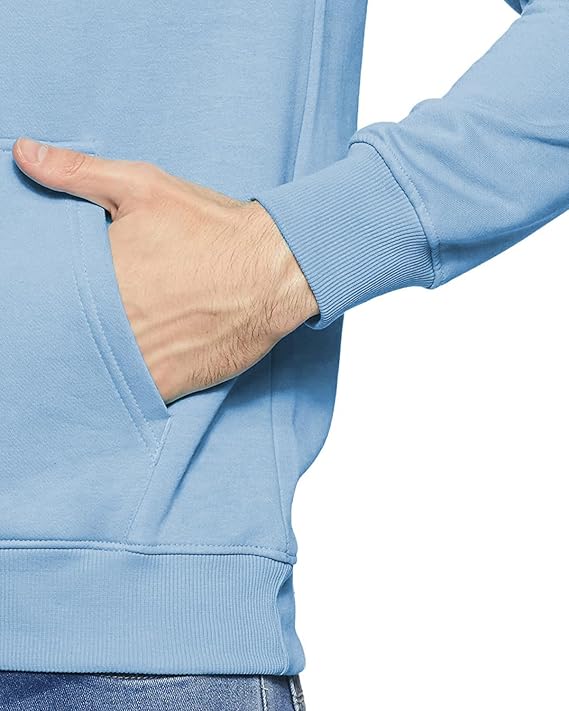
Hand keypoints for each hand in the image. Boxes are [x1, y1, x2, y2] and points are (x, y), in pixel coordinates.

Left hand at [13, 137, 318, 403]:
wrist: (273, 270)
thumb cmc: (211, 228)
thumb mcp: (144, 186)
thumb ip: (78, 173)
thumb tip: (24, 152)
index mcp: (96, 274)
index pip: (45, 292)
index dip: (47, 293)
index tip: (50, 291)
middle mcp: (111, 322)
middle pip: (66, 333)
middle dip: (69, 324)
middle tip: (79, 315)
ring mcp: (137, 358)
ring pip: (91, 368)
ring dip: (89, 358)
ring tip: (96, 342)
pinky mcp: (164, 384)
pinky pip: (125, 395)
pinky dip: (119, 386)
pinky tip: (122, 368)